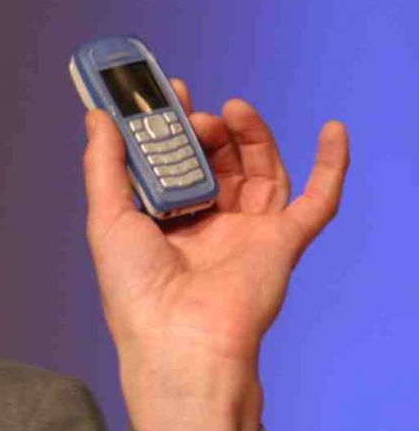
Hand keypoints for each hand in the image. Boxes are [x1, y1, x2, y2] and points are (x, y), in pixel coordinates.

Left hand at [82, 80, 347, 430]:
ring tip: (231, 110)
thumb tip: (97, 116)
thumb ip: (104, 166)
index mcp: (164, 223)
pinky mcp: (284, 244)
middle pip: (218, 162)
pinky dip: (331, 166)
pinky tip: (332, 130)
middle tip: (196, 111)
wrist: (179, 340)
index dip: (173, 126)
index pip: (175, 163)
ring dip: (252, 136)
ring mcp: (249, 234)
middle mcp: (208, 226)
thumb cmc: (134, 290)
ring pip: (259, 171)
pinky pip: (317, 201)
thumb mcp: (107, 219)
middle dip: (207, 130)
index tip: (169, 90)